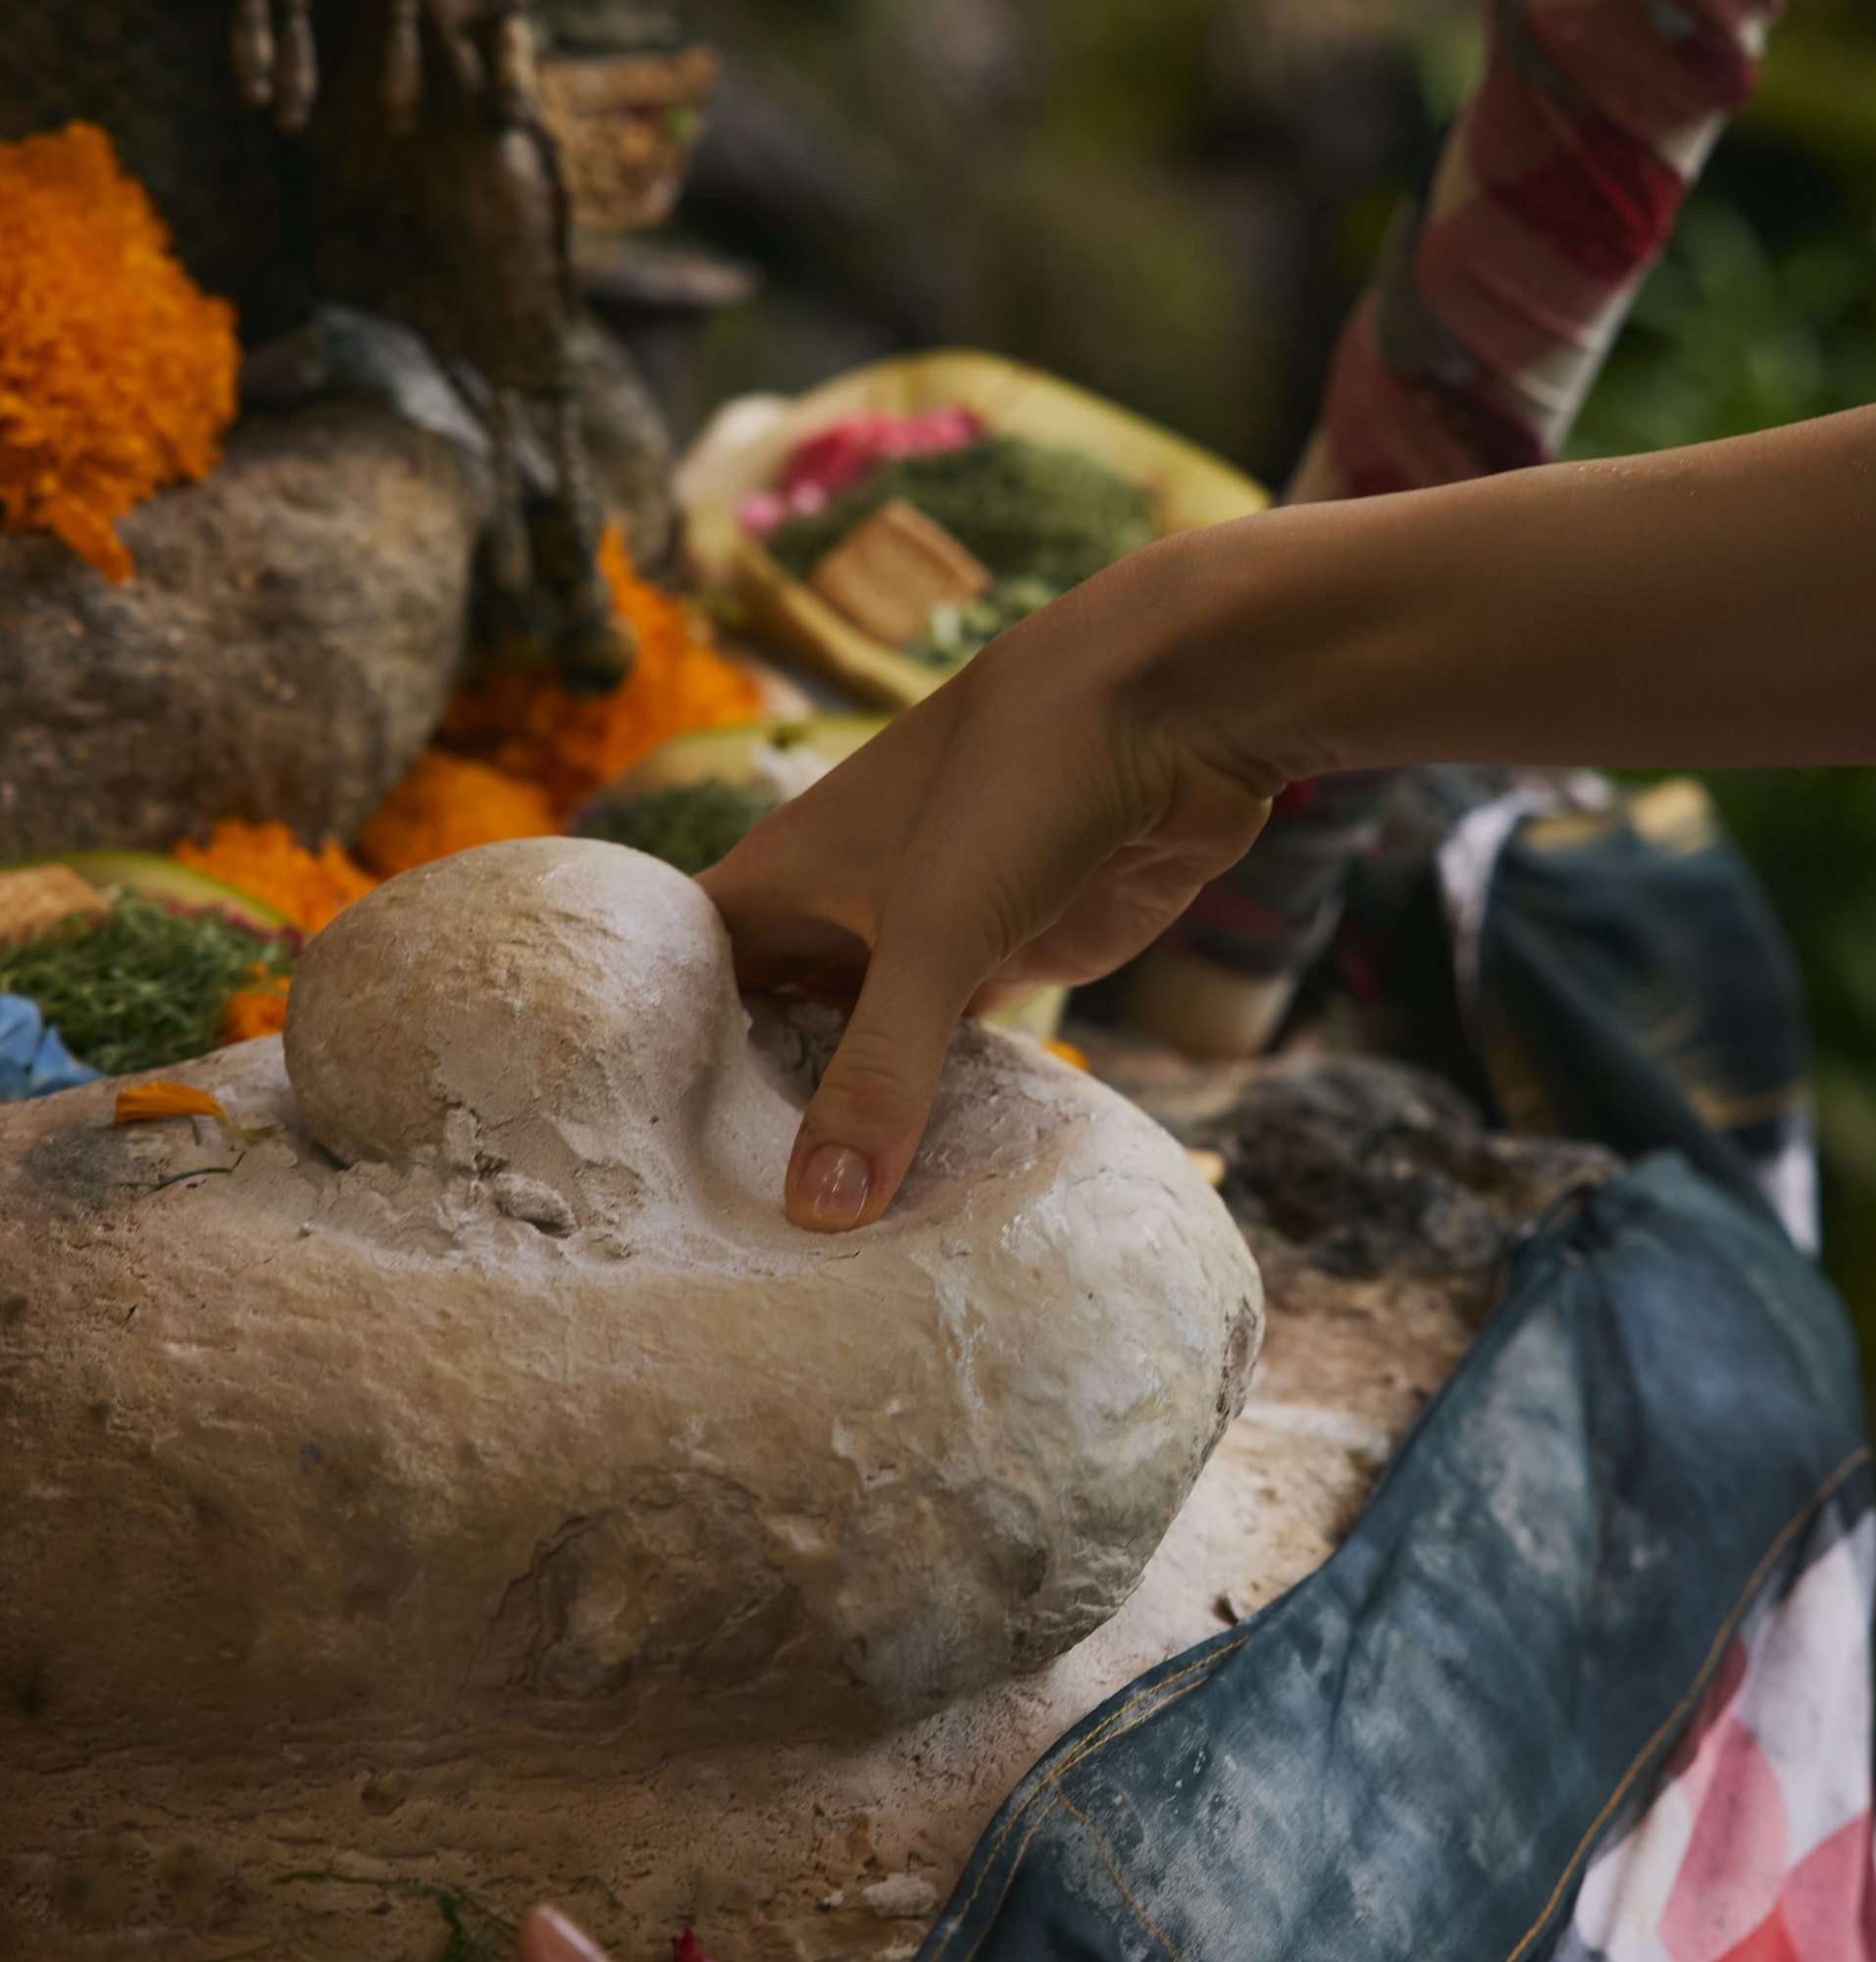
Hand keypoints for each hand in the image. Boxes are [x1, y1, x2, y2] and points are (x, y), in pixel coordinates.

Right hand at [699, 540, 1286, 1231]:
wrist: (1169, 706)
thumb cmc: (1021, 782)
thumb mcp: (934, 935)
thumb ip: (878, 1073)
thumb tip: (816, 1213)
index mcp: (779, 884)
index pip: (678, 987)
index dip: (647, 1067)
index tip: (620, 1174)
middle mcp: (838, 915)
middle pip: (767, 1035)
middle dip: (750, 1124)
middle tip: (711, 1251)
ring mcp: (924, 942)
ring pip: (863, 1052)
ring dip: (848, 1127)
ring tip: (802, 1254)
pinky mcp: (1006, 963)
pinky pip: (950, 1057)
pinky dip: (935, 1113)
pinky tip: (918, 1196)